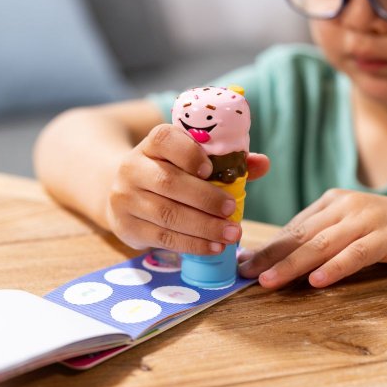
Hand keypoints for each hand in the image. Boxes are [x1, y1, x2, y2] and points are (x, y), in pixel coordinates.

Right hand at [106, 124, 269, 252]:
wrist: (123, 195)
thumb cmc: (170, 175)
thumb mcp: (190, 162)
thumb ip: (227, 162)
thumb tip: (262, 164)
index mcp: (152, 144)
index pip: (165, 139)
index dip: (188, 153)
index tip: (210, 170)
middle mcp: (133, 167)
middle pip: (169, 182)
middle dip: (206, 199)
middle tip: (232, 211)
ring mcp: (126, 198)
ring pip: (167, 214)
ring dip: (204, 227)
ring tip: (231, 234)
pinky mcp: (127, 226)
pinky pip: (163, 237)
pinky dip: (192, 245)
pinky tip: (214, 247)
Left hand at [238, 189, 386, 287]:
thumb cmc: (383, 231)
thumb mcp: (347, 228)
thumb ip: (317, 238)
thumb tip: (277, 259)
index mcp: (330, 202)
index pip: (292, 228)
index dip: (267, 248)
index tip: (244, 264)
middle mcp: (344, 205)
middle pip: (301, 235)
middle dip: (270, 256)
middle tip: (246, 273)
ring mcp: (366, 218)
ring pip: (322, 244)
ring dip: (292, 264)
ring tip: (269, 281)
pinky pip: (356, 253)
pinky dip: (335, 268)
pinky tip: (317, 282)